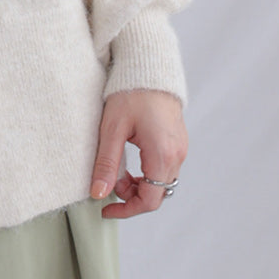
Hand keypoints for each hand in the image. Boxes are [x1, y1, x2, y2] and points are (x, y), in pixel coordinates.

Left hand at [90, 89, 187, 218]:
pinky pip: (165, 168)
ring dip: (139, 184)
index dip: (127, 210)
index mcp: (162, 154)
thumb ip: (106, 163)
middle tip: (108, 182)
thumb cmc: (129, 94)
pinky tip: (130, 160)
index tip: (106, 209)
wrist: (149, 68)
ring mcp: (181, 149)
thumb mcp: (112, 129)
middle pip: (157, 194)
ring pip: (161, 182)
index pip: (150, 200)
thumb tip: (98, 194)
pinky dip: (148, 173)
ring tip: (117, 169)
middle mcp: (177, 155)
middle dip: (131, 196)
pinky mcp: (178, 143)